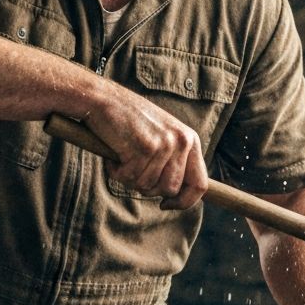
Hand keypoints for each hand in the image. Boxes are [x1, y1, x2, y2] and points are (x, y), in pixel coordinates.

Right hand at [85, 87, 207, 209]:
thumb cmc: (130, 121)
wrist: (104, 99)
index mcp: (190, 140)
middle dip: (148, 187)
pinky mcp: (144, 148)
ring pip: (147, 186)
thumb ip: (174, 160)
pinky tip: (115, 154)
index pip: (200, 184)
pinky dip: (117, 171)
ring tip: (123, 157)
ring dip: (130, 177)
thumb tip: (176, 194)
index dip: (184, 202)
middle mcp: (181, 142)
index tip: (166, 205)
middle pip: (170, 189)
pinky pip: (130, 178)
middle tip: (133, 170)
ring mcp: (164, 145)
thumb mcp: (163, 135)